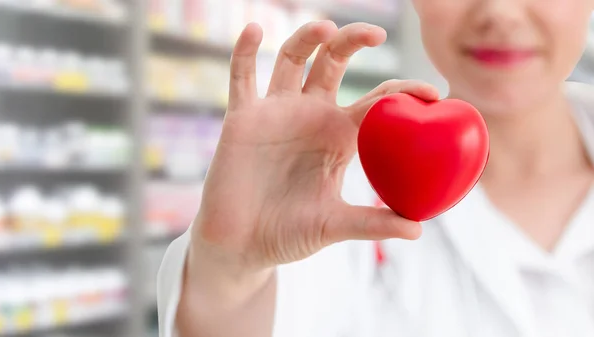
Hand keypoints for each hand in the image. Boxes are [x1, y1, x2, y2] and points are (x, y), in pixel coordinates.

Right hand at [192, 21, 439, 273]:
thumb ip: (371, 223)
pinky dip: (245, 51)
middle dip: (354, 41)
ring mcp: (276, 113)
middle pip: (334, 62)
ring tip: (326, 28)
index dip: (404, 91)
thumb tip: (418, 231)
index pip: (376, 101)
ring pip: (292, 58)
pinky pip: (242, 76)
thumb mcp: (334, 224)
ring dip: (307, 37)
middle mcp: (310, 116)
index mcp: (339, 137)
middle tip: (377, 34)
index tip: (433, 92)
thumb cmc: (288, 234)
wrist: (242, 244)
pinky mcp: (243, 117)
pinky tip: (254, 29)